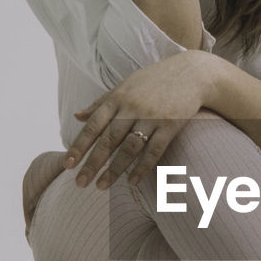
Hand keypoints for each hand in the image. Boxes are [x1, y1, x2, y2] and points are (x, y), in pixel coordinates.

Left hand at [64, 51, 214, 188]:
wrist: (191, 73)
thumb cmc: (154, 80)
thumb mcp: (124, 86)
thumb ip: (100, 103)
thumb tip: (77, 116)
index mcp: (117, 99)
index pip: (93, 125)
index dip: (79, 145)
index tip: (68, 164)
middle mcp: (132, 108)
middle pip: (108, 140)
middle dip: (93, 163)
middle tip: (80, 183)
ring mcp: (152, 116)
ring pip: (129, 148)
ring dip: (115, 169)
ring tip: (101, 186)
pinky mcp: (171, 125)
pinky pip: (154, 150)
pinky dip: (142, 167)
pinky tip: (131, 181)